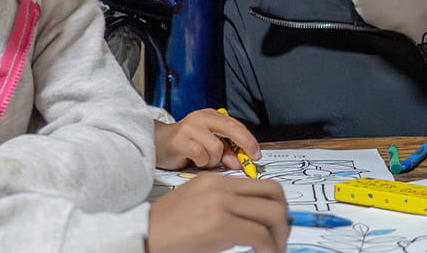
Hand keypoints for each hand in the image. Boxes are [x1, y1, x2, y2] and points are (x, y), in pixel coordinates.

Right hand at [146, 174, 288, 252]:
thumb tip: (254, 220)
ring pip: (273, 214)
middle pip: (275, 195)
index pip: (264, 185)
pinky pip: (260, 236)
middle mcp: (221, 186)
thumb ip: (224, 205)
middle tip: (281, 238)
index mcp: (215, 180)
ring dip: (280, 237)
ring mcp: (221, 203)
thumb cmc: (166, 229)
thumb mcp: (197, 206)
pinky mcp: (220, 224)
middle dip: (285, 219)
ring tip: (274, 251)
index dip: (278, 205)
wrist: (142, 236)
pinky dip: (269, 249)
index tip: (279, 224)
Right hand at [157, 108, 261, 169]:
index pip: (237, 125)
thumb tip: (238, 162)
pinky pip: (201, 154)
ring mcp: (191, 127)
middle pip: (231, 129)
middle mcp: (202, 118)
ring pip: (216, 147)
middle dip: (242, 146)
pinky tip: (195, 160)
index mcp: (211, 116)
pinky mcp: (181, 139)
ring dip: (213, 160)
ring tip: (204, 159)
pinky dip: (201, 162)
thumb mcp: (208, 145)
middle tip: (244, 162)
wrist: (157, 143)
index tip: (256, 154)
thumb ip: (224, 151)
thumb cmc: (183, 144)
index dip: (249, 141)